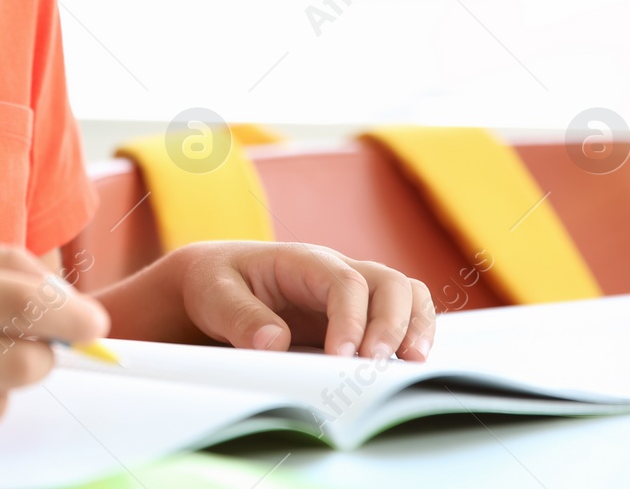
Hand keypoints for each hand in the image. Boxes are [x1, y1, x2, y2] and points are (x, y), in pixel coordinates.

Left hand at [99, 241, 434, 361]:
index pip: (344, 281)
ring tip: (414, 365)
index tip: (340, 357)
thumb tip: (274, 344)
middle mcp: (337, 273)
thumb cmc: (215, 284)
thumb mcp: (213, 295)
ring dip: (416, 327)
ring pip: (406, 295)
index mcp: (303, 261)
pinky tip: (407, 367)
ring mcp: (352, 295)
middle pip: (388, 283)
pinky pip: (401, 318)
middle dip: (393, 323)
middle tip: (377, 364)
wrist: (217, 284)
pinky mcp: (358, 319)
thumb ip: (240, 316)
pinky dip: (412, 337)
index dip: (351, 318)